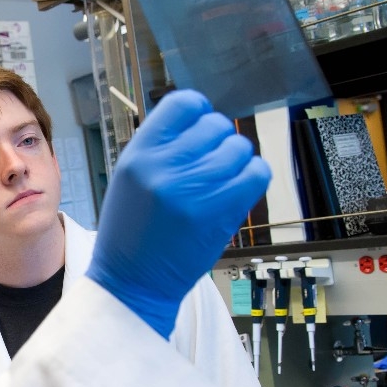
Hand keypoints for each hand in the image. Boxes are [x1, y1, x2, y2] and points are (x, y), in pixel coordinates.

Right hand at [86, 89, 268, 336]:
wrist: (133, 283)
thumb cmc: (131, 232)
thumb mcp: (129, 179)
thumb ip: (160, 148)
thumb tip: (200, 120)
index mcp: (139, 155)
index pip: (183, 103)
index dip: (197, 112)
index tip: (198, 129)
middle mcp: (166, 167)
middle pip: (215, 124)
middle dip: (216, 142)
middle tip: (206, 166)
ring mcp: (196, 190)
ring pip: (239, 147)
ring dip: (235, 161)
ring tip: (219, 181)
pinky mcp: (223, 212)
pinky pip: (257, 173)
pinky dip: (252, 176)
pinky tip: (236, 189)